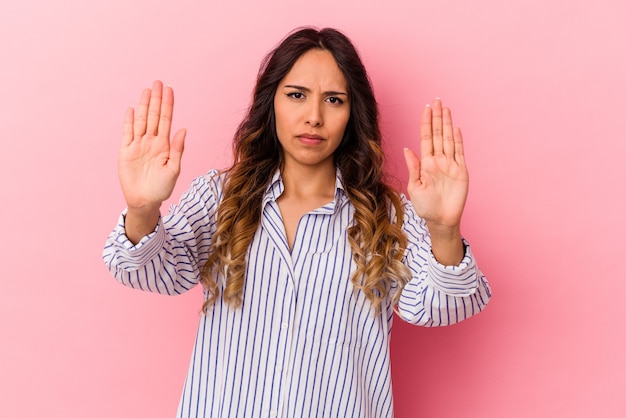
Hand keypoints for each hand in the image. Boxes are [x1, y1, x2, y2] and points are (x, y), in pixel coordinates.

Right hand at [118, 80, 185, 211]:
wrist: (145, 201)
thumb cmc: (162, 188)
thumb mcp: (173, 169)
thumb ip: (177, 149)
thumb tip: (183, 129)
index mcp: (164, 145)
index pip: (166, 120)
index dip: (168, 105)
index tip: (170, 90)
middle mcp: (151, 142)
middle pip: (153, 116)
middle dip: (156, 99)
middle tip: (158, 82)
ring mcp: (138, 145)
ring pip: (141, 120)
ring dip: (143, 105)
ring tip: (147, 90)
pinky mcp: (125, 151)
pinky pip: (127, 133)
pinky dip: (129, 121)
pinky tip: (131, 109)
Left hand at [403, 98, 468, 232]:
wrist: (440, 220)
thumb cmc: (425, 206)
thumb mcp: (414, 186)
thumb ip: (413, 167)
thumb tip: (406, 149)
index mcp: (425, 163)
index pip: (426, 138)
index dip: (426, 123)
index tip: (425, 108)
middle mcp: (438, 160)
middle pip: (438, 134)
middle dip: (437, 117)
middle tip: (436, 100)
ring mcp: (450, 164)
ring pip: (449, 139)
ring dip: (447, 124)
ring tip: (445, 108)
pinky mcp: (461, 171)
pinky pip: (460, 152)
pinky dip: (458, 140)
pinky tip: (456, 128)